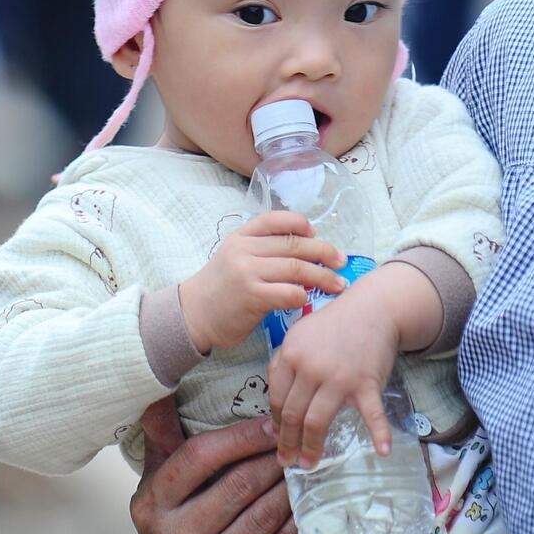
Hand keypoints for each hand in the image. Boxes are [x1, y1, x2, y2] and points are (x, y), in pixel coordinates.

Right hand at [128, 399, 298, 533]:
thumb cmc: (179, 506)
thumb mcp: (163, 469)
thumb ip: (163, 430)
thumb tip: (156, 387)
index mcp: (150, 504)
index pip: (200, 457)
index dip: (241, 437)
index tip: (271, 423)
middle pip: (236, 486)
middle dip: (271, 459)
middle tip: (296, 442)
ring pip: (260, 517)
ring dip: (287, 487)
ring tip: (303, 467)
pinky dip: (294, 522)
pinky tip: (304, 503)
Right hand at [180, 211, 346, 352]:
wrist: (192, 314)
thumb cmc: (220, 288)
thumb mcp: (234, 256)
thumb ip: (261, 249)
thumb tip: (305, 247)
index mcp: (241, 236)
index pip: (275, 219)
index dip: (300, 223)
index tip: (316, 233)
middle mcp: (244, 250)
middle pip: (294, 244)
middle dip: (323, 251)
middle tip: (341, 261)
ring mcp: (247, 272)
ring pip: (296, 268)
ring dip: (322, 276)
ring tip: (338, 284)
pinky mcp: (252, 297)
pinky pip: (288, 292)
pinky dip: (303, 295)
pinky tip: (309, 300)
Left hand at [268, 280, 403, 468]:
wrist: (372, 307)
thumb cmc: (334, 325)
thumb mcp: (299, 336)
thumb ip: (283, 365)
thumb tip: (274, 408)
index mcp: (290, 355)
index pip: (277, 398)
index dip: (276, 423)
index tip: (278, 438)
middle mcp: (310, 368)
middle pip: (293, 414)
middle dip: (288, 443)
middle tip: (287, 462)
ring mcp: (339, 377)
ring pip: (317, 421)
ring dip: (312, 447)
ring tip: (309, 463)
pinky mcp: (366, 383)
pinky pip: (372, 413)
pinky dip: (380, 433)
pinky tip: (383, 451)